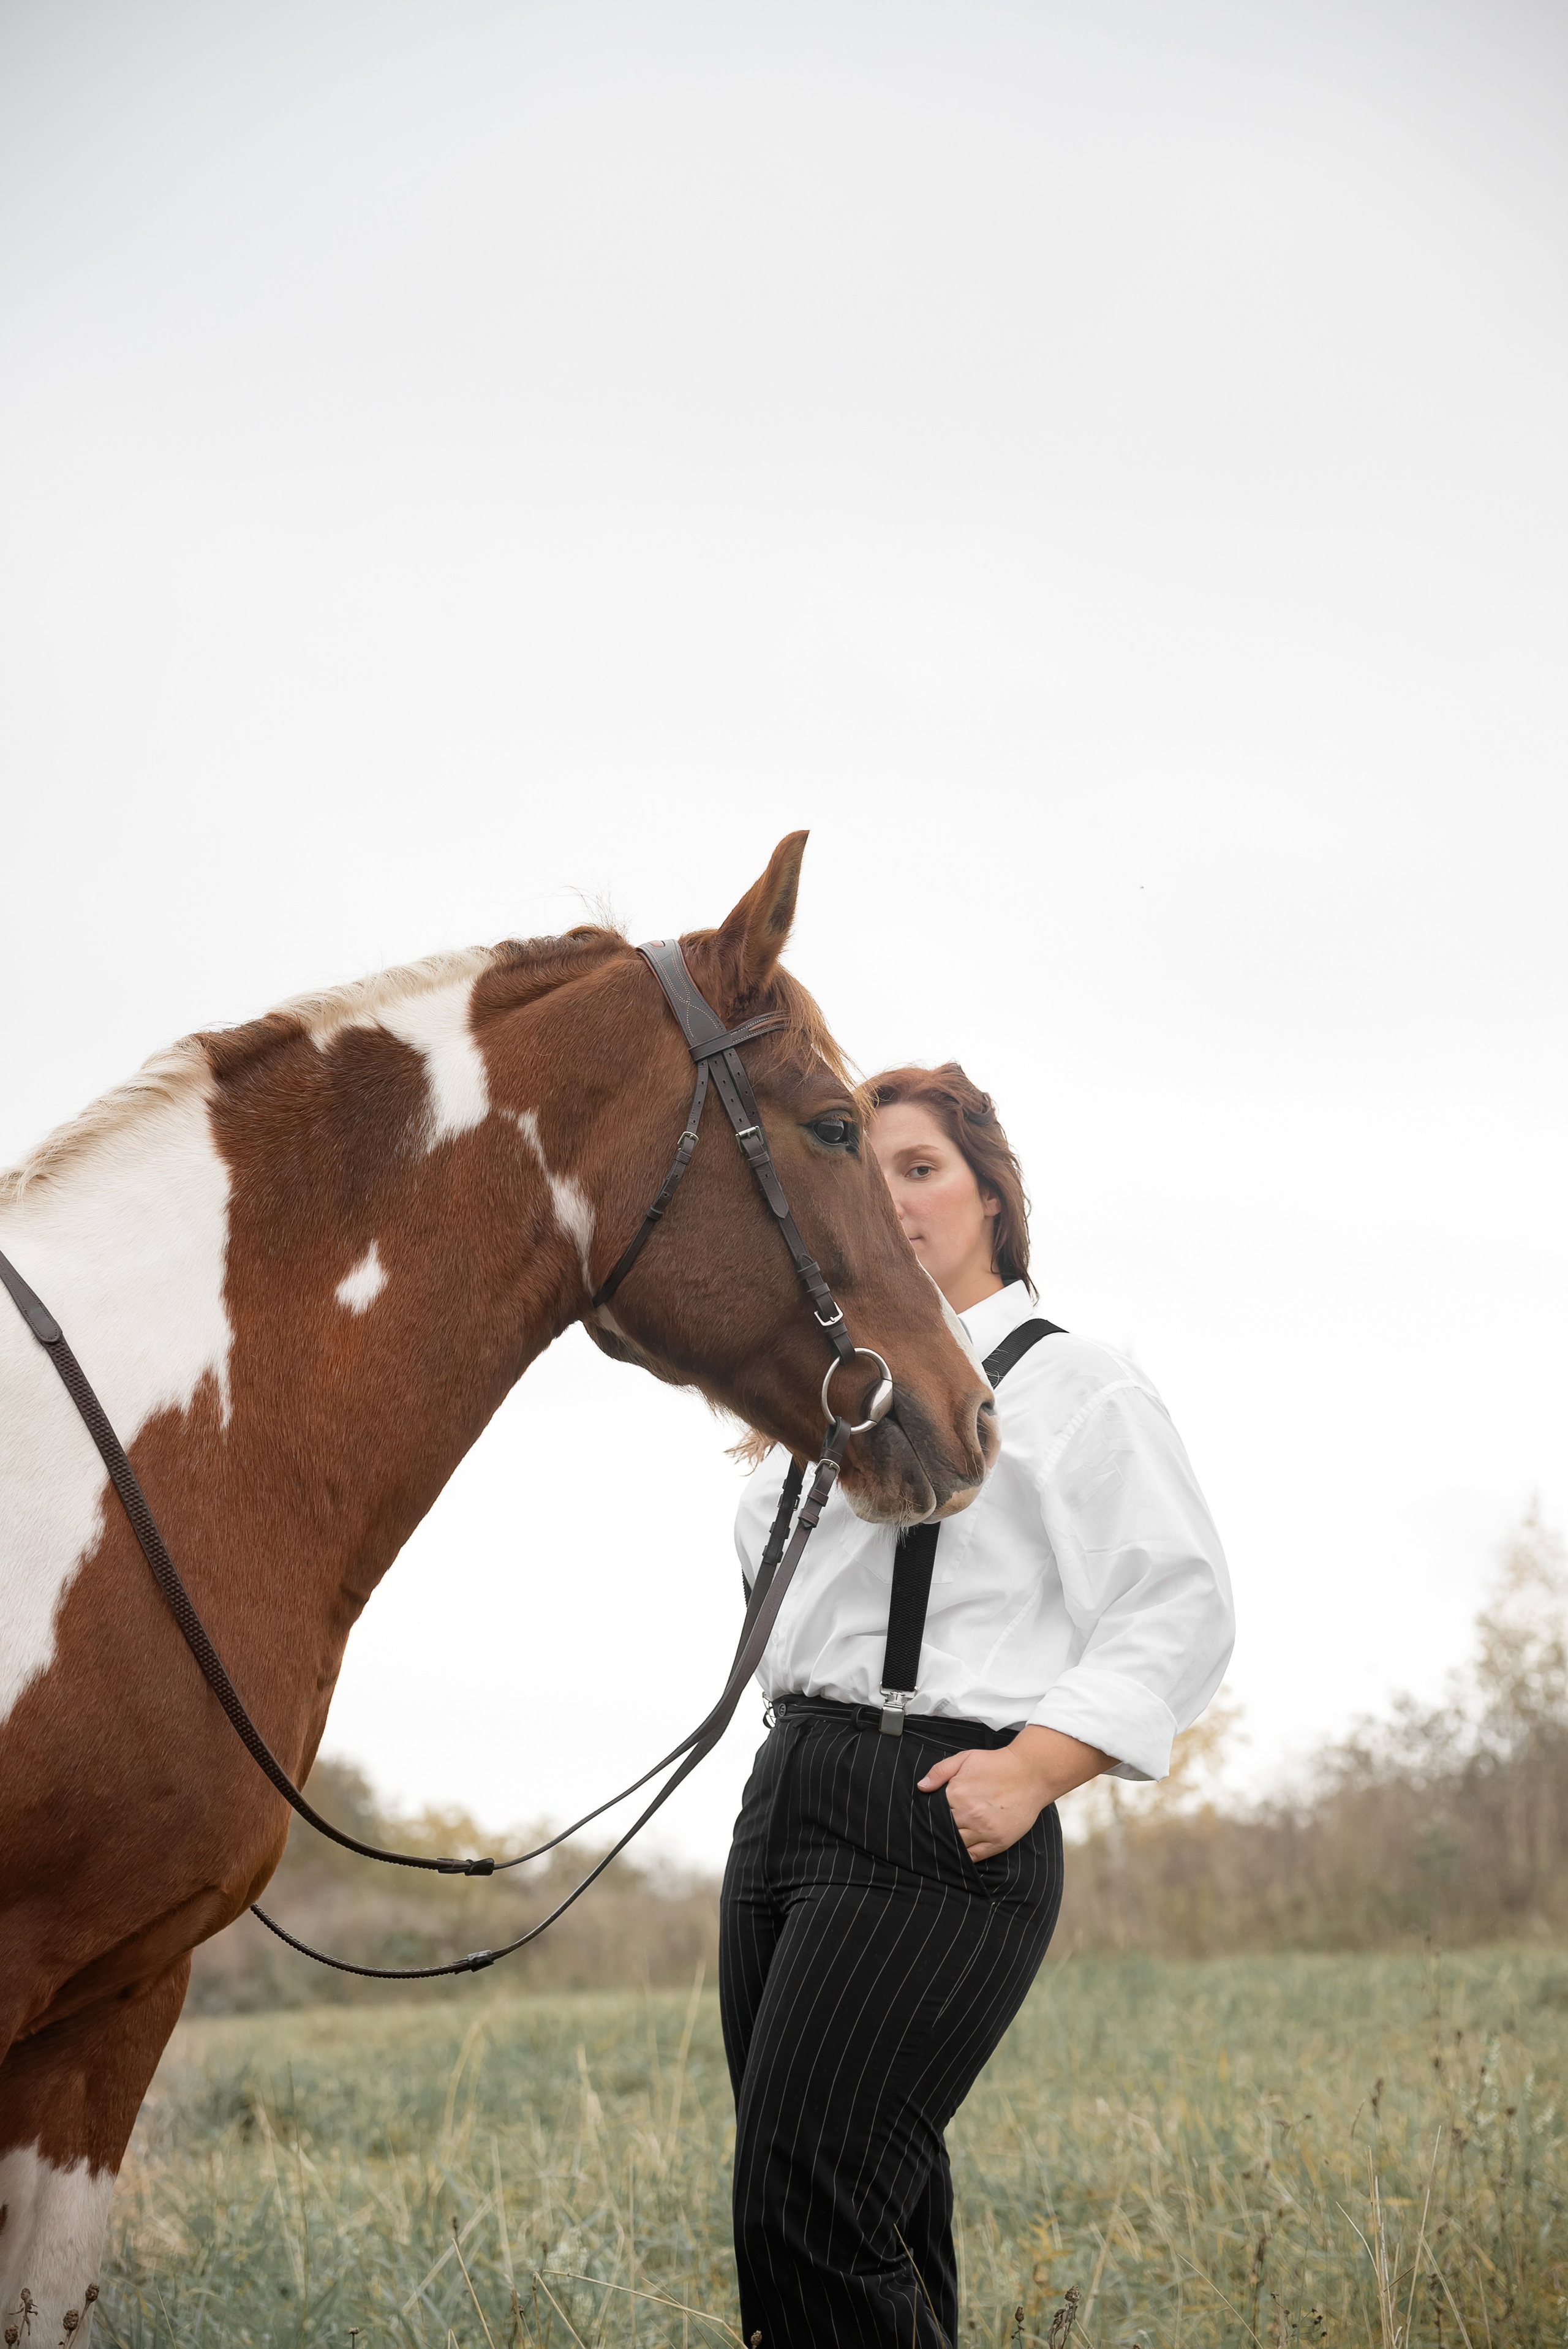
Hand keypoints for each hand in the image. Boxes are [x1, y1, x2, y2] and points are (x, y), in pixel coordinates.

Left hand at [918, 1725, 1110, 1860]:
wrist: (1031, 1773)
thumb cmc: (997, 1764)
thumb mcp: (965, 1758)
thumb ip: (940, 1771)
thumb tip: (921, 1787)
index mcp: (956, 1794)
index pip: (934, 1813)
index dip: (932, 1815)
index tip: (932, 1817)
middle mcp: (969, 1815)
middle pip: (944, 1831)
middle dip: (941, 1830)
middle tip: (939, 1831)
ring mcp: (984, 1830)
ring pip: (958, 1846)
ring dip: (952, 1844)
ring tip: (952, 1840)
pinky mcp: (998, 1842)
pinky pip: (975, 1857)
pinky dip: (966, 1856)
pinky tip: (963, 1850)